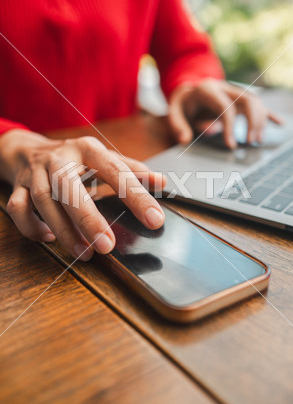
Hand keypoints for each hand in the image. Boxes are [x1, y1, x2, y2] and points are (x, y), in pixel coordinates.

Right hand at [0, 130, 164, 259]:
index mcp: (88, 149)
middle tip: (108, 246)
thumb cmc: (74, 159)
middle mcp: (60, 158)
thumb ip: (132, 171)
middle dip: (88, 218)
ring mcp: (35, 173)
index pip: (115, 171)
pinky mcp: (18, 187)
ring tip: (84, 253)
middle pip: (69, 186)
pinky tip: (49, 238)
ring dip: (63, 230)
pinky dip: (32, 227)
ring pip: (43, 200)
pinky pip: (18, 209)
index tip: (155, 220)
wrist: (28, 150)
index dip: (136, 196)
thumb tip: (163, 182)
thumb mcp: (103, 159)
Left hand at [168, 79, 282, 147]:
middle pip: (247, 100)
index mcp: (207, 90)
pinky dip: (268, 114)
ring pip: (255, 102)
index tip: (231, 145)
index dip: (229, 127)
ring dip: (260, 121)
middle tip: (251, 143)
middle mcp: (224, 87)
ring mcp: (234, 91)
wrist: (186, 92)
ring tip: (256, 141)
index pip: (225, 107)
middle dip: (253, 121)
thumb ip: (179, 126)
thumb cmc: (181, 106)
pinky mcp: (239, 97)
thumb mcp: (174, 114)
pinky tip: (279, 123)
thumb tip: (186, 139)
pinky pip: (257, 104)